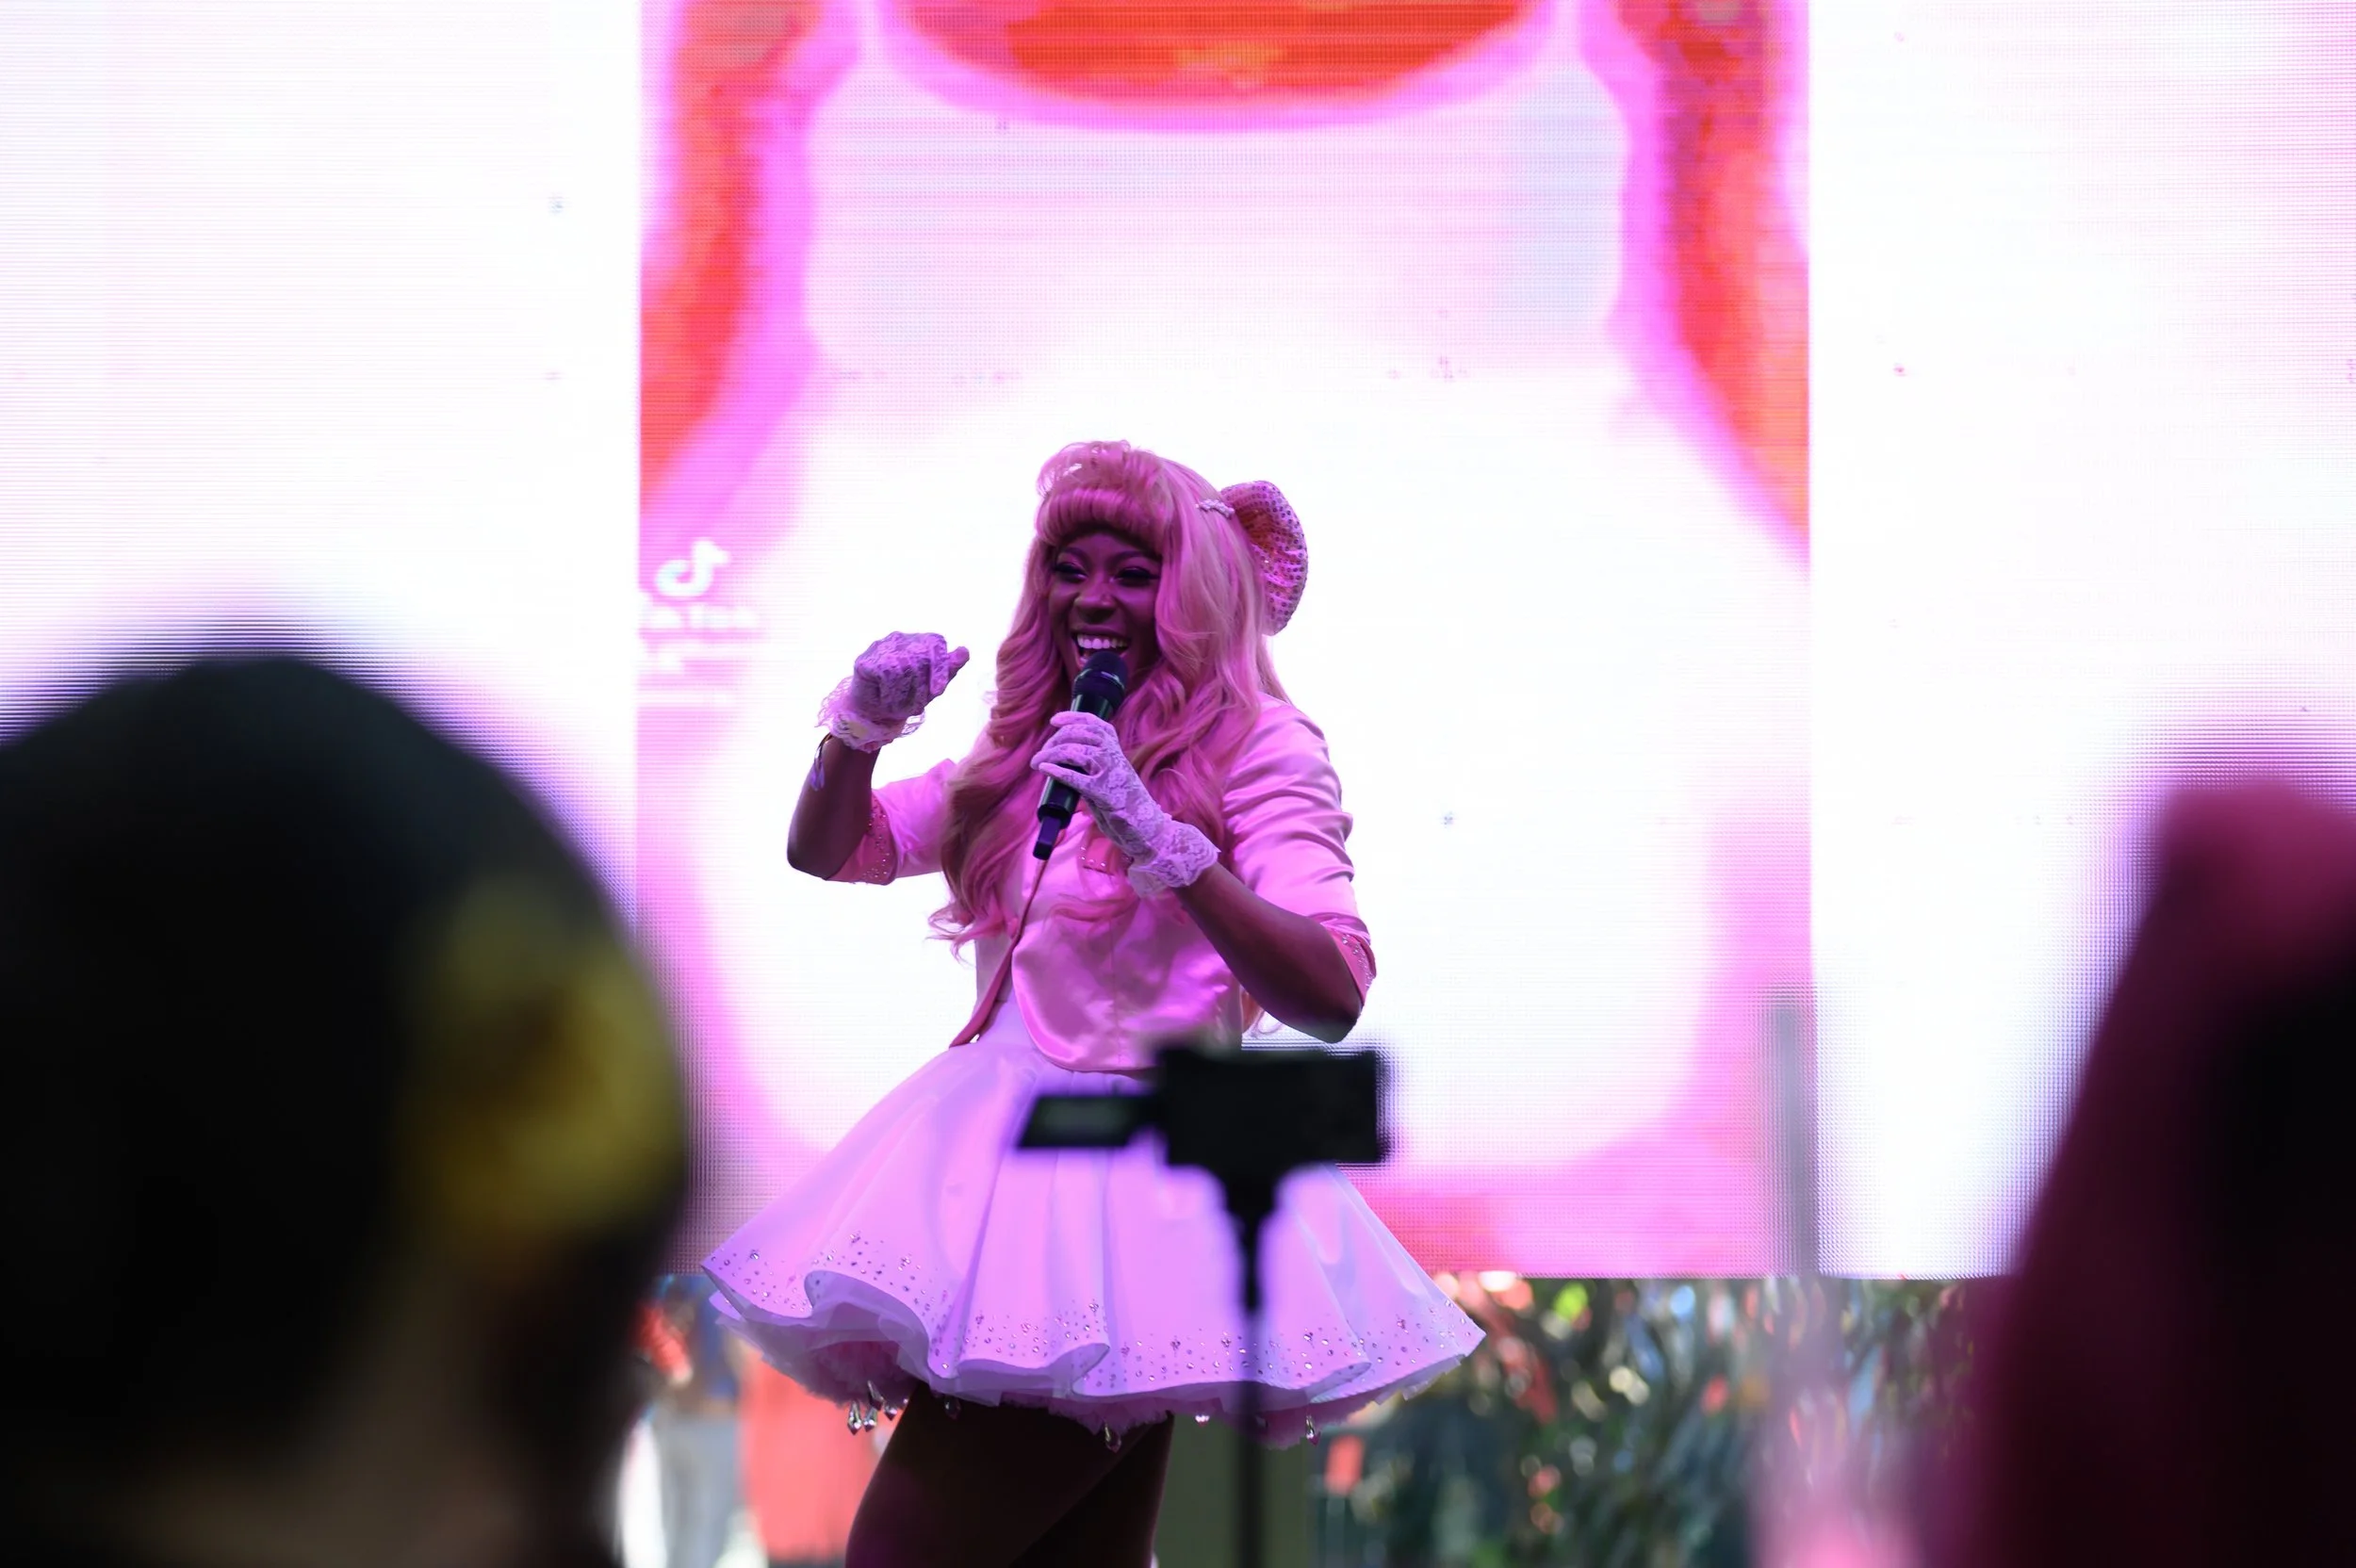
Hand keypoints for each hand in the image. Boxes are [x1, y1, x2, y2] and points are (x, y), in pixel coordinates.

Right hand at [849, 632, 968, 723]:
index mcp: (918, 642)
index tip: (937, 691)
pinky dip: (889, 694)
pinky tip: (885, 699)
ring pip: (904, 667)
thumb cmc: (905, 698)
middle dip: (919, 688)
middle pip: (920, 658)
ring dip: (903, 695)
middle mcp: (900, 639)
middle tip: (913, 706)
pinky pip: (886, 675)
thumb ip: (947, 669)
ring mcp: (881, 647)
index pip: (935, 642)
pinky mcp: (866, 660)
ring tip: (898, 704)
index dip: (939, 666)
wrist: (874, 715)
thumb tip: (965, 651)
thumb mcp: (932, 687)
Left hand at [1029, 711, 1216, 893]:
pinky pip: (1077, 778)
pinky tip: (1045, 769)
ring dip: (1051, 754)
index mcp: (1118, 752)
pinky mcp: (1104, 794)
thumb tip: (1064, 763)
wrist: (1148, 830)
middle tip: (1041, 753)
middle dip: (1056, 739)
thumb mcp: (1113, 778)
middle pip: (1081, 734)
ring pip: (1076, 752)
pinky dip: (1058, 771)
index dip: (1074, 717)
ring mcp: (1110, 774)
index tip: (1054, 721)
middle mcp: (1115, 758)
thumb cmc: (1127, 807)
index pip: (1097, 724)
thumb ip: (1095, 768)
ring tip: (1036, 762)